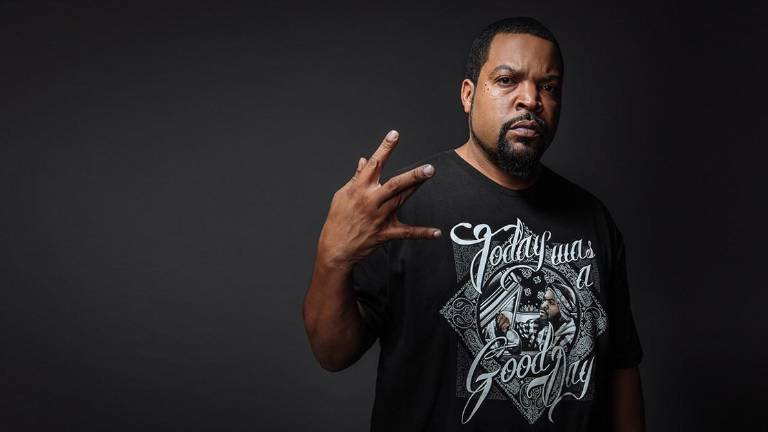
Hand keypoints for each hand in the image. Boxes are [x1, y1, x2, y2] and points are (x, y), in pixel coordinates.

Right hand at [317, 130, 441, 268]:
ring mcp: (379, 217)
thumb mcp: (342, 195)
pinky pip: (406, 233)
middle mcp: (370, 201)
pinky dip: (422, 233)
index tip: (394, 135)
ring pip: (401, 200)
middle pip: (394, 184)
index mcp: (359, 189)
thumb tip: (363, 161)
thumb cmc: (338, 220)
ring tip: (429, 175)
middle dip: (412, 175)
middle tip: (428, 167)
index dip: (384, 148)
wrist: (335, 248)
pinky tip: (436, 233)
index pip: (374, 164)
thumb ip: (356, 178)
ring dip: (416, 187)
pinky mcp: (385, 233)